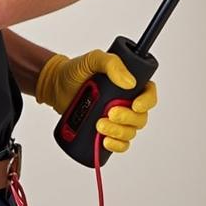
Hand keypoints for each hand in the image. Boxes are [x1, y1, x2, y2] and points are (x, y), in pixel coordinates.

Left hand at [35, 50, 156, 153]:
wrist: (56, 86)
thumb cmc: (76, 70)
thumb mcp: (93, 59)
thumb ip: (111, 63)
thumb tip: (129, 81)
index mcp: (130, 83)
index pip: (149, 93)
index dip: (147, 102)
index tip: (135, 105)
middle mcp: (127, 101)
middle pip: (140, 117)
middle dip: (127, 119)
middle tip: (109, 114)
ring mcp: (117, 118)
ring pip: (130, 132)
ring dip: (119, 133)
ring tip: (100, 126)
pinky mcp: (106, 131)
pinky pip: (120, 144)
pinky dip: (117, 146)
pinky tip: (105, 141)